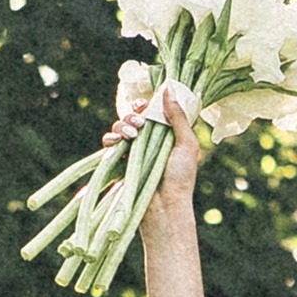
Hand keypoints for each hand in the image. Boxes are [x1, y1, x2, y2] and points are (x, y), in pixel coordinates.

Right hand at [110, 78, 202, 231]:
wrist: (164, 207)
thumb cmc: (181, 178)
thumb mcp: (187, 145)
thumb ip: (178, 117)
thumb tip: (169, 88)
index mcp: (167, 134)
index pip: (154, 111)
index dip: (147, 104)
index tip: (145, 104)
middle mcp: (149, 140)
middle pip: (135, 116)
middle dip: (134, 115)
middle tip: (140, 124)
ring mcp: (133, 151)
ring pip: (121, 127)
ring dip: (123, 125)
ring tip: (131, 136)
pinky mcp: (119, 162)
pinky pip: (109, 144)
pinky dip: (110, 138)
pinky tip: (115, 141)